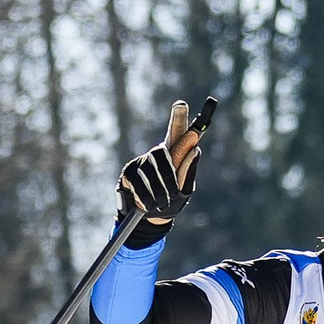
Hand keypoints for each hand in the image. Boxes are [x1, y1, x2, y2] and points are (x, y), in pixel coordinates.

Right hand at [117, 99, 206, 224]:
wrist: (149, 219)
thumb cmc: (172, 202)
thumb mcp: (184, 191)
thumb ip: (188, 172)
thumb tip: (195, 150)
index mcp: (174, 154)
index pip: (178, 133)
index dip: (180, 118)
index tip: (182, 104)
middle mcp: (157, 153)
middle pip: (162, 152)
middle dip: (169, 172)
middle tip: (174, 195)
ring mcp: (141, 161)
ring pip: (153, 170)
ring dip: (161, 191)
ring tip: (164, 205)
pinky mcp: (128, 172)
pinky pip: (139, 182)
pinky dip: (146, 196)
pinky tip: (149, 205)